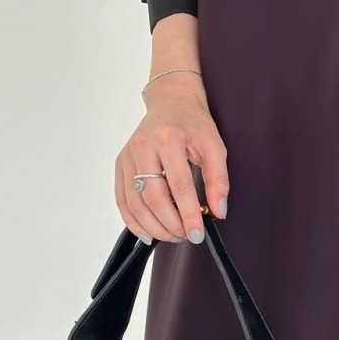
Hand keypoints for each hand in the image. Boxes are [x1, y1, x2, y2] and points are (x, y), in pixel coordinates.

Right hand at [114, 70, 229, 244]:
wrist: (171, 102)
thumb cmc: (193, 124)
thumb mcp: (214, 145)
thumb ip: (219, 179)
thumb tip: (219, 211)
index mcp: (168, 139)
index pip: (179, 186)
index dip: (189, 214)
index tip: (198, 234)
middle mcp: (142, 147)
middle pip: (153, 197)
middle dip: (171, 223)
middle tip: (187, 236)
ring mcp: (127, 156)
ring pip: (135, 202)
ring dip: (154, 226)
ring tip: (173, 236)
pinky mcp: (120, 165)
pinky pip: (122, 200)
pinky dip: (134, 221)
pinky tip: (149, 233)